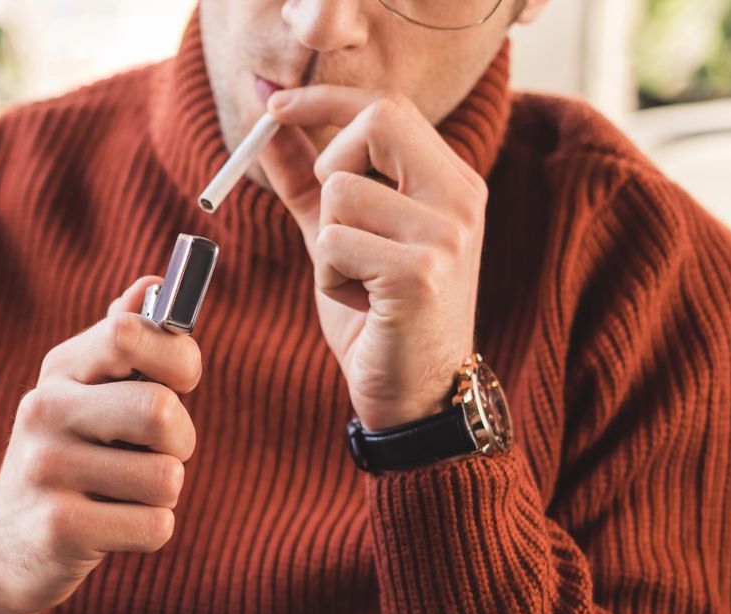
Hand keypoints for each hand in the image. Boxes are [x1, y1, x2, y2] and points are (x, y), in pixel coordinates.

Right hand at [0, 276, 201, 613]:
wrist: (7, 549)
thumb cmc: (73, 460)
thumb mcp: (88, 397)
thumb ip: (125, 343)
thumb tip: (154, 286)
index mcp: (61, 370)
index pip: (130, 333)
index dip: (179, 360)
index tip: (178, 384)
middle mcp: (44, 411)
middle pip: (161, 411)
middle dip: (181, 440)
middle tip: (155, 454)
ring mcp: (45, 469)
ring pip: (167, 478)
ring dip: (162, 494)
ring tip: (121, 494)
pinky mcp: (58, 528)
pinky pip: (155, 526)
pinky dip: (148, 532)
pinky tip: (110, 528)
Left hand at [258, 87, 485, 430]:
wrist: (414, 397)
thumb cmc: (378, 318)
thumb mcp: (338, 239)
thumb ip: (306, 181)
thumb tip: (269, 124)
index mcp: (450, 182)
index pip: (389, 106)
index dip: (326, 99)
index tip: (275, 105)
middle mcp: (460, 199)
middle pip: (376, 122)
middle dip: (330, 166)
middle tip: (334, 224)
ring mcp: (446, 235)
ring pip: (341, 192)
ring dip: (326, 245)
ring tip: (356, 283)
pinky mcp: (421, 274)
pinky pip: (335, 243)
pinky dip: (329, 278)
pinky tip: (361, 305)